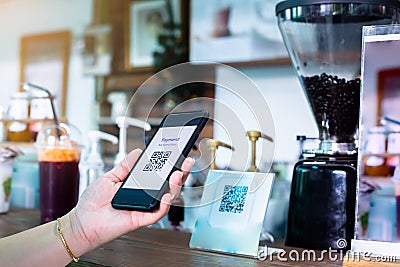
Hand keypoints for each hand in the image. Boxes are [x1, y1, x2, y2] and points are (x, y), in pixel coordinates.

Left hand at [69, 149, 193, 250]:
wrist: (83, 221)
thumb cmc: (93, 202)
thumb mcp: (110, 177)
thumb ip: (126, 165)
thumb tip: (138, 152)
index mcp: (139, 185)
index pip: (159, 174)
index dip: (170, 165)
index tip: (177, 154)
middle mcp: (145, 196)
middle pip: (169, 185)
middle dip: (180, 172)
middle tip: (186, 162)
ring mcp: (145, 207)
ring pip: (168, 198)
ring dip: (175, 185)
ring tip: (177, 174)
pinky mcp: (142, 219)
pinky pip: (158, 213)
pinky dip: (165, 204)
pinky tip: (167, 195)